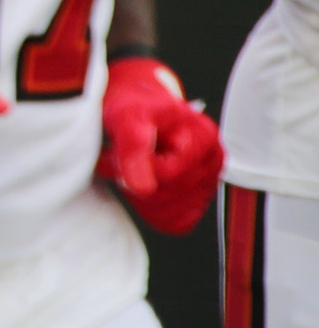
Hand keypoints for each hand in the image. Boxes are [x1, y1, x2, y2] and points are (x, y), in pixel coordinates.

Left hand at [96, 56, 223, 233]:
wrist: (137, 104)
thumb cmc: (133, 106)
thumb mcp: (126, 117)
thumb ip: (133, 148)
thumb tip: (142, 189)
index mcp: (204, 138)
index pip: (165, 176)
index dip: (131, 168)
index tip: (112, 153)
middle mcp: (213, 161)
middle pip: (167, 197)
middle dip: (133, 182)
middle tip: (114, 162)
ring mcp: (209, 183)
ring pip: (171, 214)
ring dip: (139, 199)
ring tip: (127, 171)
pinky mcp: (197, 199)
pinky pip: (176, 223)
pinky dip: (151, 211)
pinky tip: (140, 186)